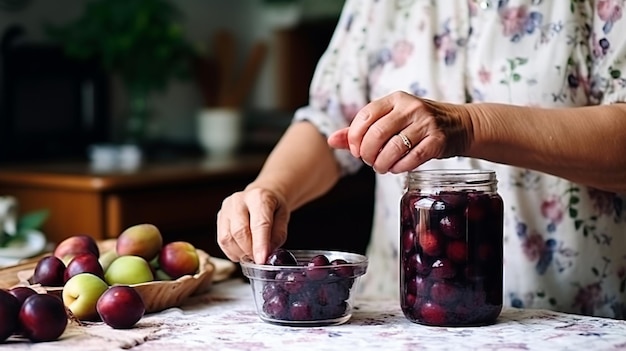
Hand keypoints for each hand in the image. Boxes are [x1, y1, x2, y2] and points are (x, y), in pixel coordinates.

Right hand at [216, 187, 289, 263]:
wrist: (261, 194)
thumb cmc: (273, 207)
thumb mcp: (283, 218)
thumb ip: (277, 236)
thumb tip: (266, 254)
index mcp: (259, 197)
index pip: (259, 224)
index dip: (260, 245)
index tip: (262, 260)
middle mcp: (239, 200)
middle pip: (239, 232)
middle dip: (249, 251)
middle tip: (259, 258)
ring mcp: (226, 208)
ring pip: (227, 238)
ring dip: (240, 253)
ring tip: (251, 254)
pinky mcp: (219, 217)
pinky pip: (222, 241)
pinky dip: (232, 252)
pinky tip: (242, 251)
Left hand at [328, 91, 471, 172]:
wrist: (459, 125)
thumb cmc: (417, 124)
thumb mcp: (390, 120)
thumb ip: (360, 131)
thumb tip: (330, 140)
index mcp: (395, 99)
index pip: (365, 116)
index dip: (354, 137)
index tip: (355, 150)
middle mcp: (411, 107)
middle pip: (376, 134)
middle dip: (367, 153)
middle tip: (369, 161)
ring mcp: (426, 123)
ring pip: (393, 148)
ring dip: (382, 164)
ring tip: (382, 167)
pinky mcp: (438, 140)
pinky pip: (412, 158)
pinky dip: (399, 168)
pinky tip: (397, 168)